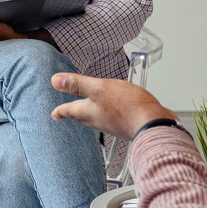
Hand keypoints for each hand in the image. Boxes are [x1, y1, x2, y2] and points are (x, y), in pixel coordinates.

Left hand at [49, 72, 173, 140]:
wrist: (152, 124)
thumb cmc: (127, 107)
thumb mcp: (99, 88)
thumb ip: (78, 84)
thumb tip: (55, 81)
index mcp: (88, 111)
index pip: (69, 110)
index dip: (60, 110)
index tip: (54, 114)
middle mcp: (98, 121)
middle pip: (82, 117)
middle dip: (74, 114)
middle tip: (68, 113)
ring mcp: (112, 125)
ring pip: (96, 120)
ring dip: (90, 116)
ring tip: (88, 113)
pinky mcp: (125, 126)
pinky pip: (111, 121)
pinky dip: (108, 116)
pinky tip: (114, 113)